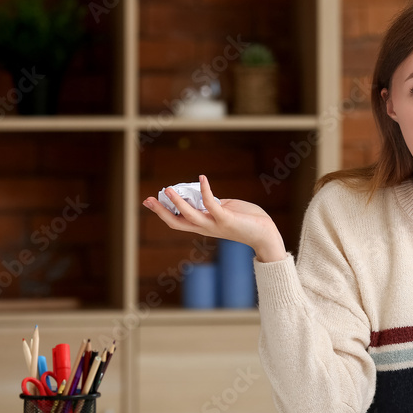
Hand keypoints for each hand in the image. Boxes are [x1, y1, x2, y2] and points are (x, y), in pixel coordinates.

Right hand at [142, 175, 287, 261]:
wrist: (266, 233)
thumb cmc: (248, 220)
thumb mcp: (226, 210)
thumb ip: (214, 204)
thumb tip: (204, 195)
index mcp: (204, 226)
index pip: (178, 221)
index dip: (163, 212)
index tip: (150, 201)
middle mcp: (206, 228)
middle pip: (177, 222)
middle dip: (161, 211)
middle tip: (147, 200)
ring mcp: (215, 224)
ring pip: (190, 215)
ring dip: (178, 202)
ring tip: (168, 189)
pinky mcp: (226, 218)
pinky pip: (212, 203)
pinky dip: (205, 190)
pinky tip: (202, 178)